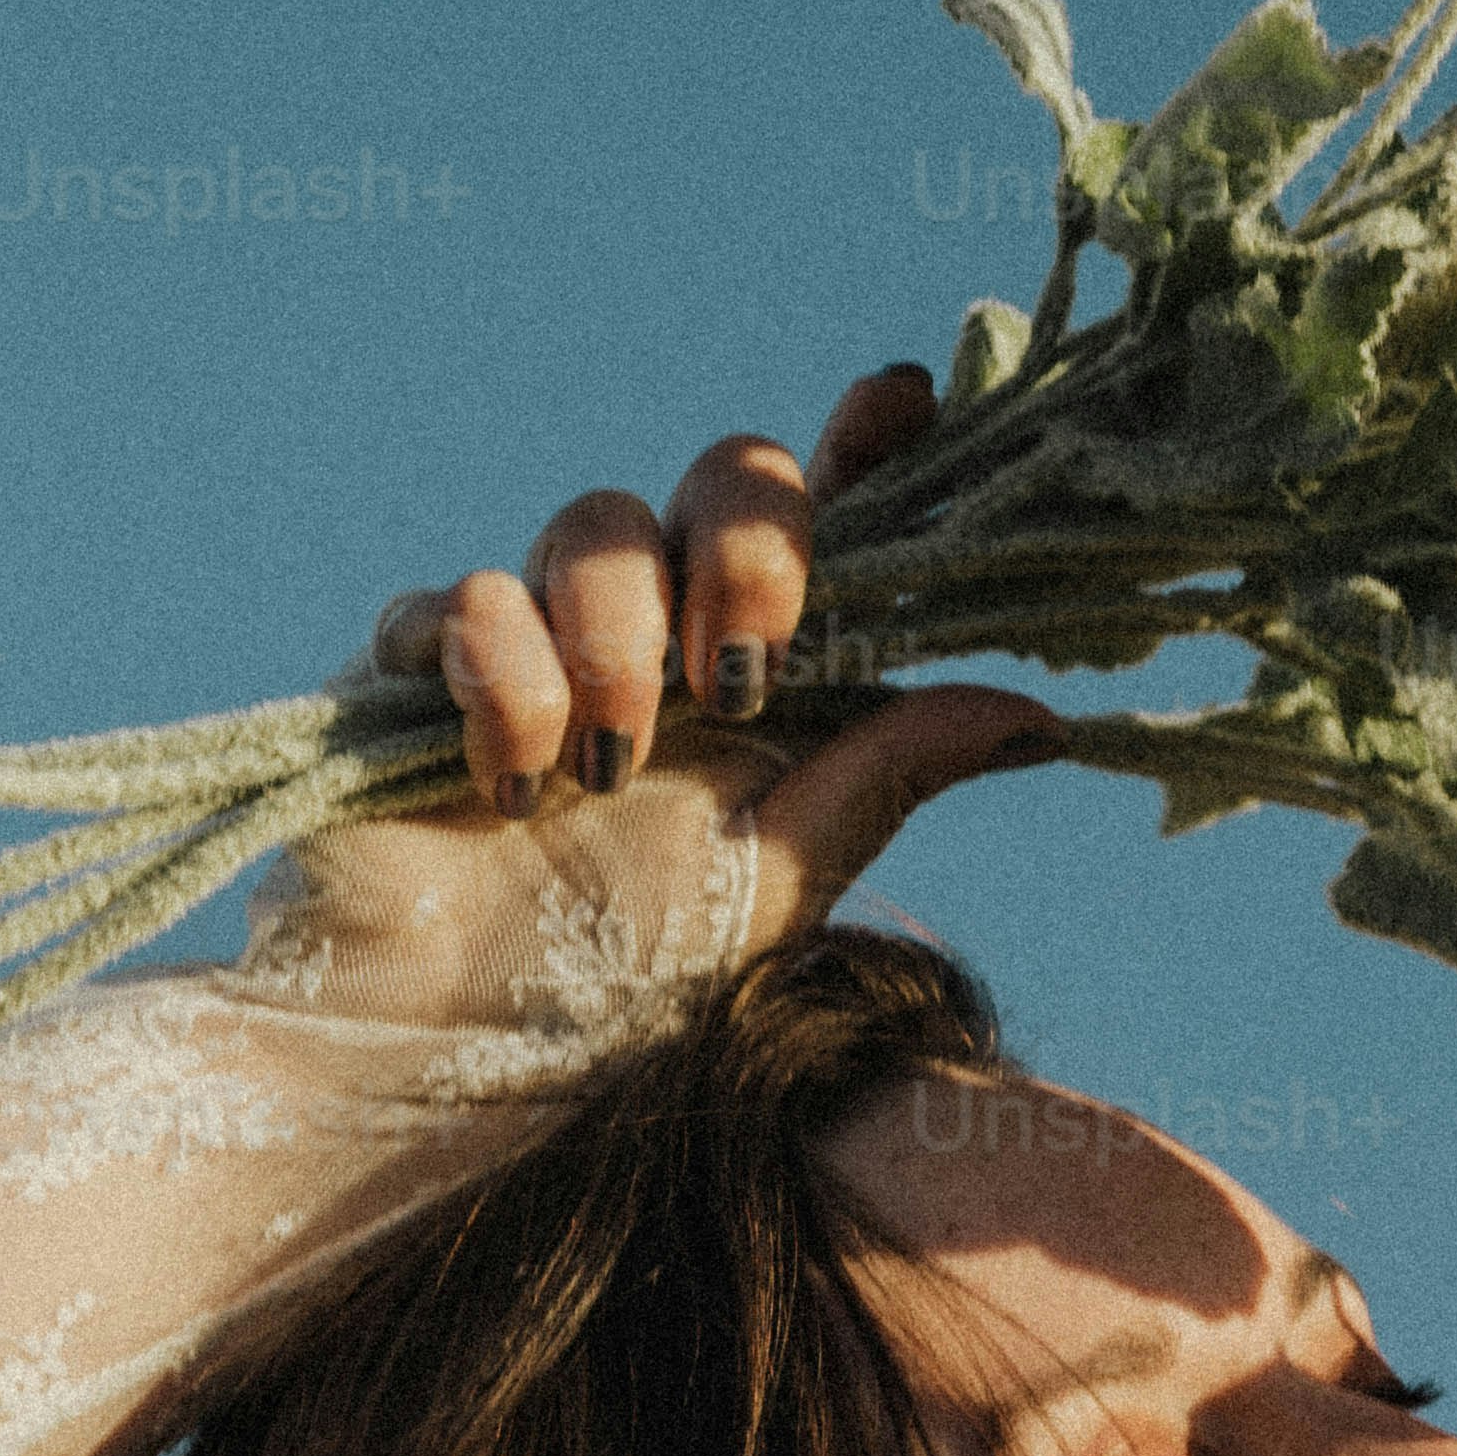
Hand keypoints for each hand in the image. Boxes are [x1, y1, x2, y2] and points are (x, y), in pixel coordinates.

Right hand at [352, 367, 1061, 938]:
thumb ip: (880, 779)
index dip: (863, 444)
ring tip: (601, 771)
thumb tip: (1040, 718)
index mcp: (746, 668)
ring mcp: (531, 629)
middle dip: (749, 552)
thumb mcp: (768, 883)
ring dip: (619, 648)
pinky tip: (508, 789)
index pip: (817, 517)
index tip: (901, 405)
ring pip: (599, 519)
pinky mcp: (415, 655)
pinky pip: (475, 600)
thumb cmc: (596, 984)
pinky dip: (508, 694)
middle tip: (736, 675)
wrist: (435, 1050)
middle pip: (722, 476)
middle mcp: (651, 625)